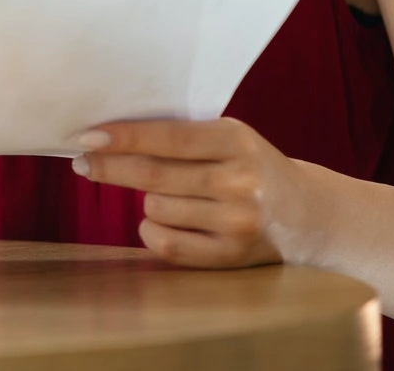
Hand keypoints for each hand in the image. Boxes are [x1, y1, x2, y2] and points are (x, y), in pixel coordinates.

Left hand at [72, 118, 307, 268]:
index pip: (169, 138)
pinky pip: (169, 245)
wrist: (310, 213)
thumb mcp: (228, 138)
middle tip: (83, 163)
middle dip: (110, 168)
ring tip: (162, 194)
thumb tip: (110, 137)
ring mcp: (237, 222)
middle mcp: (240, 182)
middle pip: (155, 175)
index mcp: (236, 141)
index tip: (87, 137)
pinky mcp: (232, 256)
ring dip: (146, 201)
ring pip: (157, 209)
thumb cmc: (252, 166)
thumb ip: (181, 137)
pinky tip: (157, 221)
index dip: (124, 138)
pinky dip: (152, 231)